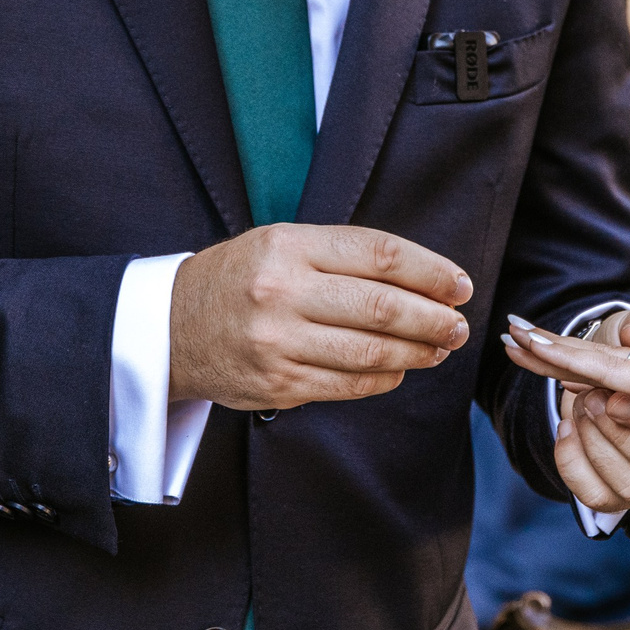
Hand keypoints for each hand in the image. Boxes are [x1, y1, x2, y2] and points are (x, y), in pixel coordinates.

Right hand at [169, 223, 471, 411]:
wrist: (169, 327)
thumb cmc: (241, 278)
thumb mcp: (282, 243)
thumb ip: (344, 255)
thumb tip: (425, 281)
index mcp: (289, 245)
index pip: (380, 254)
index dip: (431, 271)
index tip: (460, 285)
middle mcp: (282, 291)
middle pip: (382, 306)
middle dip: (433, 319)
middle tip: (459, 326)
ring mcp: (277, 342)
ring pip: (370, 352)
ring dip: (417, 353)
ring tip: (439, 349)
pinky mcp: (276, 384)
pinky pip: (347, 385)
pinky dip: (383, 380)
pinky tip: (400, 371)